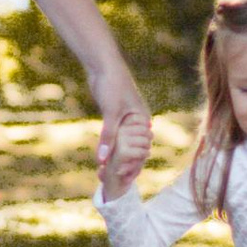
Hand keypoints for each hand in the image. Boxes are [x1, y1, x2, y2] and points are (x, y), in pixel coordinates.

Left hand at [91, 65, 151, 193]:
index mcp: (142, 121)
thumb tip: (103, 159)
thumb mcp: (111, 113)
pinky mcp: (115, 117)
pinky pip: (115, 137)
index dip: (133, 165)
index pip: (142, 149)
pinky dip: (110, 149)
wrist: (104, 66)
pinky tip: (103, 160)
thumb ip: (108, 136)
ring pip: (124, 145)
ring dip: (117, 159)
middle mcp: (137, 122)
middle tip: (114, 180)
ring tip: (107, 175)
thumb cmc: (112, 85)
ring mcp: (126, 120)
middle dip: (125, 165)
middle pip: (134, 150)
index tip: (124, 179)